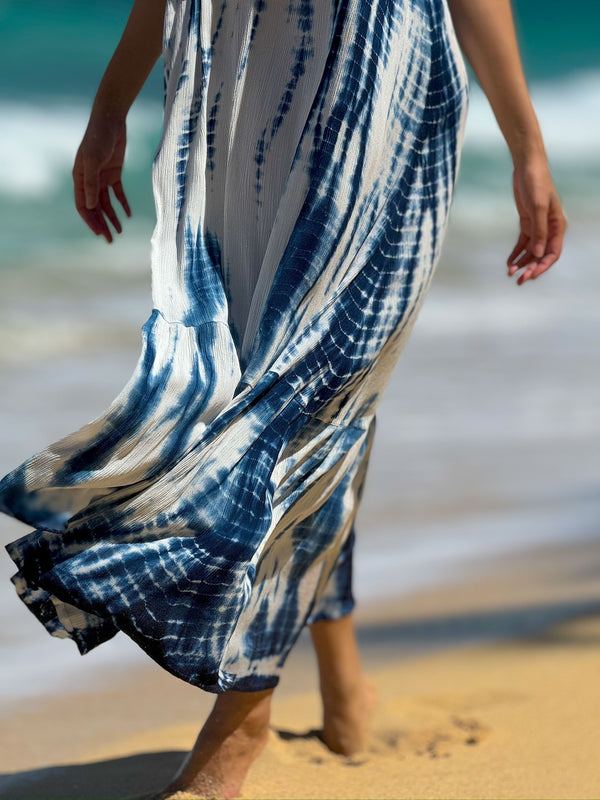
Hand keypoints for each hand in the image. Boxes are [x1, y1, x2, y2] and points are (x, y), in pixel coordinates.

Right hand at [72, 112, 130, 242]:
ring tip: (119, 231)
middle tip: (110, 239)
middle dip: (101, 223)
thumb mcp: (93, 160)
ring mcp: (102, 177)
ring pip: (106, 202)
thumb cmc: (98, 138)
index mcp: (80, 178)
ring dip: (112, 217)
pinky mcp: (114, 173)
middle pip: (94, 207)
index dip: (89, 220)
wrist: (110, 120)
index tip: (99, 233)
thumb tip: (89, 206)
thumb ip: (90, 183)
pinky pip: (118, 193)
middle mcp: (89, 180)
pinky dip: (122, 203)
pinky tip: (128, 214)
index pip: (82, 205)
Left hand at [507, 156, 566, 284]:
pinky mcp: (527, 223)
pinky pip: (523, 243)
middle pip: (541, 255)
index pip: (553, 252)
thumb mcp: (538, 207)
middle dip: (531, 268)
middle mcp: (549, 228)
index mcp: (557, 226)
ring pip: (531, 251)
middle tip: (518, 280)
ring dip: (522, 263)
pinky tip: (509, 262)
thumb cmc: (536, 184)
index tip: (531, 275)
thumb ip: (539, 231)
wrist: (526, 168)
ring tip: (510, 273)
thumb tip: (539, 254)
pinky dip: (516, 253)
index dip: (543, 266)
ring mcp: (538, 226)